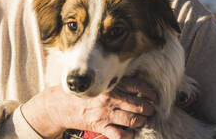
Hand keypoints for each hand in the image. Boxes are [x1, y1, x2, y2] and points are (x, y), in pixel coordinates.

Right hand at [21, 77, 156, 138]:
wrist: (60, 105)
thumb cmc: (81, 91)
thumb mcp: (97, 81)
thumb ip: (114, 81)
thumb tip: (136, 83)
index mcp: (110, 84)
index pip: (138, 86)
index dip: (151, 92)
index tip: (155, 96)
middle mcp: (109, 98)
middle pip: (139, 105)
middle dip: (149, 109)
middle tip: (152, 110)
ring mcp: (105, 114)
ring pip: (133, 120)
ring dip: (142, 121)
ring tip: (143, 120)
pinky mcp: (100, 127)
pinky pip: (120, 135)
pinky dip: (129, 135)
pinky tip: (131, 133)